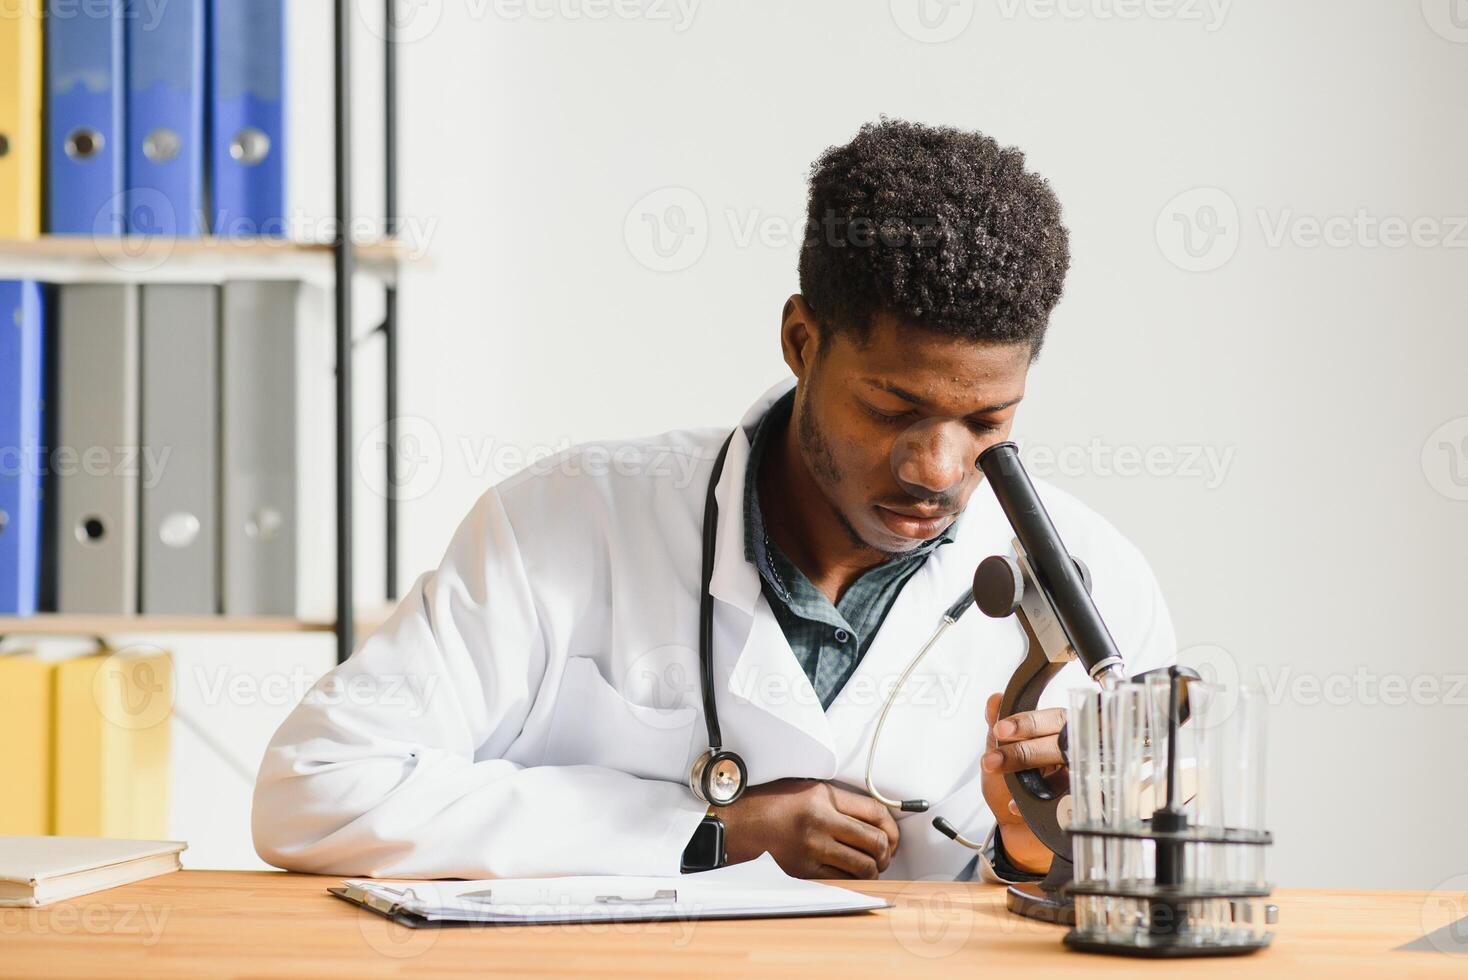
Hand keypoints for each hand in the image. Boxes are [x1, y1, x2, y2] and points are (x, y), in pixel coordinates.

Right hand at [719, 778, 899, 878]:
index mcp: (823, 796)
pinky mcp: (803, 869)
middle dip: (887, 852)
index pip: (875, 811)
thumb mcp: (807, 789)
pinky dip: (853, 881)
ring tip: (870, 868)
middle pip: (875, 841)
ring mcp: (812, 847)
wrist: (736, 824)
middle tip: (885, 855)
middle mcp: (820, 821)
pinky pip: (841, 881)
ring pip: (862, 866)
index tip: (893, 835)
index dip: (892, 827)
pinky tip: (851, 876)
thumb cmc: (770, 804)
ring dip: (873, 870)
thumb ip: (839, 801)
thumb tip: (874, 819)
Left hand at [980, 692, 1065, 873]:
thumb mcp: (996, 754)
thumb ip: (996, 727)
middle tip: (995, 759)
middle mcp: (1073, 755)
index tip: (1000, 730)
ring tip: (1003, 781)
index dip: (1027, 723)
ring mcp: (1081, 781)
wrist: (1013, 831)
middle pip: (1063, 744)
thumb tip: (995, 699)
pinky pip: (1069, 802)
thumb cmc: (1010, 790)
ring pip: (1069, 769)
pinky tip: (1015, 806)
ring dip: (1032, 776)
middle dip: (1025, 751)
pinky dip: (1041, 803)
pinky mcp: (1081, 808)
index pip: (1052, 720)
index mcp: (1056, 735)